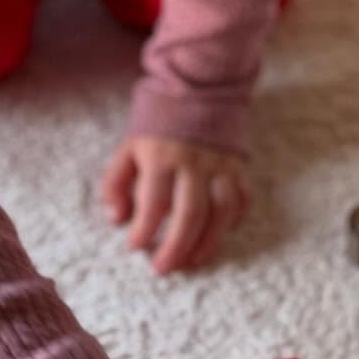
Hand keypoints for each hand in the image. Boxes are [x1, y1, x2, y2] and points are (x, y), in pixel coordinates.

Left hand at [100, 135, 249, 274]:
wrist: (198, 90)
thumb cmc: (157, 126)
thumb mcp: (128, 147)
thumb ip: (116, 182)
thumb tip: (116, 218)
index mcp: (162, 156)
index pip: (154, 201)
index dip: (144, 229)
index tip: (134, 246)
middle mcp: (194, 163)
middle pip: (190, 213)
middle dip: (176, 247)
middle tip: (163, 268)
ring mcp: (221, 165)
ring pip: (221, 211)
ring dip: (208, 242)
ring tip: (193, 261)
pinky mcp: (239, 167)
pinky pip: (242, 200)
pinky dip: (233, 222)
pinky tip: (219, 236)